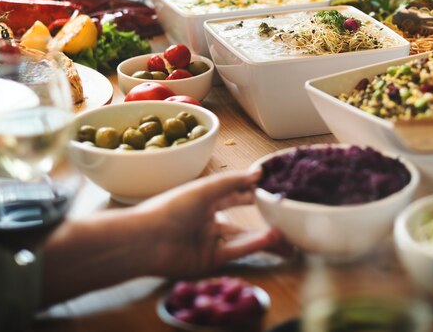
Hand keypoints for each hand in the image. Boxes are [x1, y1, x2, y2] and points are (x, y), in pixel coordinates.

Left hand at [136, 169, 279, 277]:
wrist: (147, 241)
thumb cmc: (171, 208)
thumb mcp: (205, 188)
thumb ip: (233, 181)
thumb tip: (258, 172)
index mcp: (203, 198)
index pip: (232, 192)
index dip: (251, 189)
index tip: (272, 186)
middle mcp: (206, 218)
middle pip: (239, 217)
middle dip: (261, 216)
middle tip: (284, 213)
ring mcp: (208, 240)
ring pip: (241, 237)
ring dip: (263, 235)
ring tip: (286, 233)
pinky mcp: (209, 260)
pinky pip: (235, 251)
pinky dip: (254, 245)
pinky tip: (271, 239)